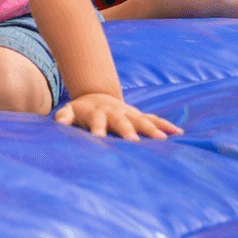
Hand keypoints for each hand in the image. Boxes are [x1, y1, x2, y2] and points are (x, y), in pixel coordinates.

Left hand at [54, 91, 180, 140]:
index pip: (97, 120)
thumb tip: (59, 122)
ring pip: (141, 119)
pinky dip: (165, 125)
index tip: (99, 139)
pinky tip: (178, 133)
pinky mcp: (139, 115)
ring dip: (151, 128)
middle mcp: (115, 112)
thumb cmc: (82, 110)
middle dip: (128, 130)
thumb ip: (64, 116)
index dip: (98, 129)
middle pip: (121, 120)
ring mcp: (128, 113)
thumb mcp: (70, 110)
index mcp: (97, 112)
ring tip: (162, 139)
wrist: (97, 96)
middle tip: (134, 142)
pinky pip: (153, 119)